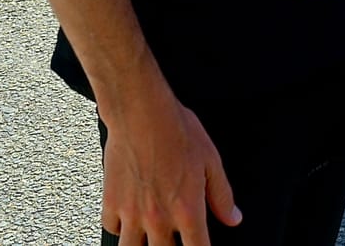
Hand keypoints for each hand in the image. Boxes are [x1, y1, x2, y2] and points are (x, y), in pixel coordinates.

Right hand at [99, 84, 240, 244]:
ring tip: (148, 239)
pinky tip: (128, 221)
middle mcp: (159, 218)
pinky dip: (121, 229)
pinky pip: (112, 229)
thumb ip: (222, 194)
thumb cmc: (176, 130)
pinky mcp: (111, 202)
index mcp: (187, 210)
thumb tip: (233, 217)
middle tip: (172, 239)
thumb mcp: (211, 160)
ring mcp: (132, 213)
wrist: (141, 112)